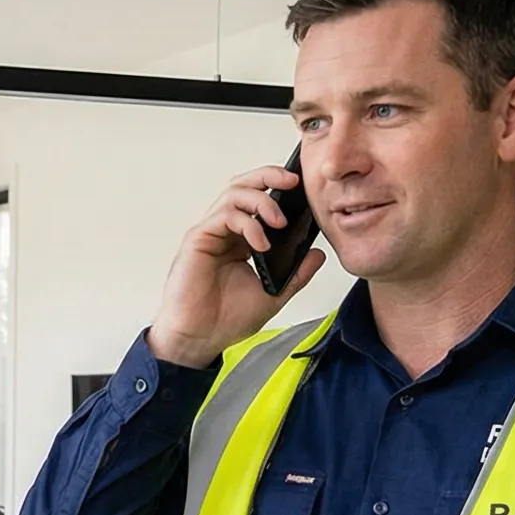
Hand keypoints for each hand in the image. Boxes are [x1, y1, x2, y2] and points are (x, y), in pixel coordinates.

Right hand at [146, 164, 328, 367]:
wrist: (200, 339)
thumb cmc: (225, 319)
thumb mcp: (273, 294)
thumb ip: (296, 274)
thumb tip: (317, 253)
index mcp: (240, 240)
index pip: (258, 200)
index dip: (278, 188)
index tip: (303, 190)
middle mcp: (224, 231)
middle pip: (244, 185)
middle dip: (269, 176)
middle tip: (293, 181)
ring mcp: (210, 233)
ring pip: (234, 193)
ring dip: (261, 200)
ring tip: (279, 222)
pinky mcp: (198, 240)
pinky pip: (224, 216)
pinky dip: (247, 224)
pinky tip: (261, 244)